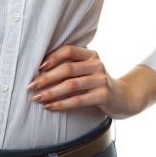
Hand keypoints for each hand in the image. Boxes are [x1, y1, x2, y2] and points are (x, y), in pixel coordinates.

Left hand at [28, 45, 155, 119]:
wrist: (124, 98)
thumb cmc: (97, 82)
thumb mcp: (88, 69)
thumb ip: (71, 65)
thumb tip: (41, 69)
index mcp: (90, 54)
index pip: (68, 49)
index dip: (52, 56)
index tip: (38, 66)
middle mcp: (96, 64)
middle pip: (67, 68)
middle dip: (46, 77)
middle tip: (31, 85)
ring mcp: (101, 79)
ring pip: (70, 85)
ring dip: (50, 92)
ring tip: (37, 98)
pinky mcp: (103, 95)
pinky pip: (77, 100)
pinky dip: (61, 104)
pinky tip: (50, 107)